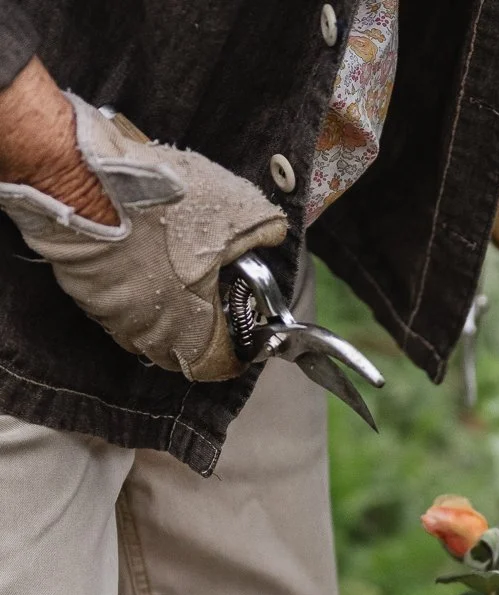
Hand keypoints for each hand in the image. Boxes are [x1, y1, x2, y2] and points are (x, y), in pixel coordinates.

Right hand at [0, 86, 285, 379]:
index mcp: (193, 335)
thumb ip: (262, 229)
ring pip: (150, 317)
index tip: (245, 322)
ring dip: (165, 295)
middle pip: (185, 340)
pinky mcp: (82, 291)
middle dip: (202, 314)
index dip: (240, 344)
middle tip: (210, 278)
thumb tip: (272, 233)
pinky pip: (118, 294)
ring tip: (174, 253)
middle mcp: (149, 338)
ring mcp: (111, 317)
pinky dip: (132, 275)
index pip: (223, 363)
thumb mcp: (236, 209)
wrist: (80, 182)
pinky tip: (138, 241)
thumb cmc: (165, 207)